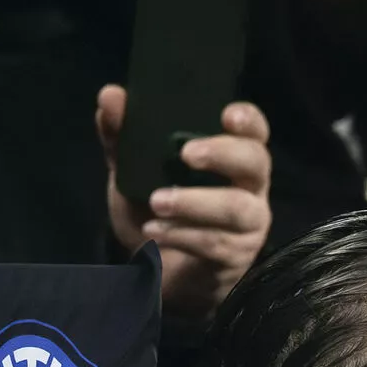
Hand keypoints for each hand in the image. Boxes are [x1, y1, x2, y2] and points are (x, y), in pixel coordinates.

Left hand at [97, 85, 272, 320]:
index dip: (249, 121)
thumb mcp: (134, 171)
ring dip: (195, 202)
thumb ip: (123, 136)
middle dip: (224, 154)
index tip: (227, 115)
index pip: (255, 132)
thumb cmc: (155, 211)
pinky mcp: (236, 257)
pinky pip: (215, 243)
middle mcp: (250, 189)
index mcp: (232, 160)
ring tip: (157, 201)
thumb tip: (110, 95)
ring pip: (237, 207)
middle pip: (256, 163)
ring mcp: (249, 225)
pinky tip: (153, 231)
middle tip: (186, 153)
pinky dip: (182, 235)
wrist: (155, 270)